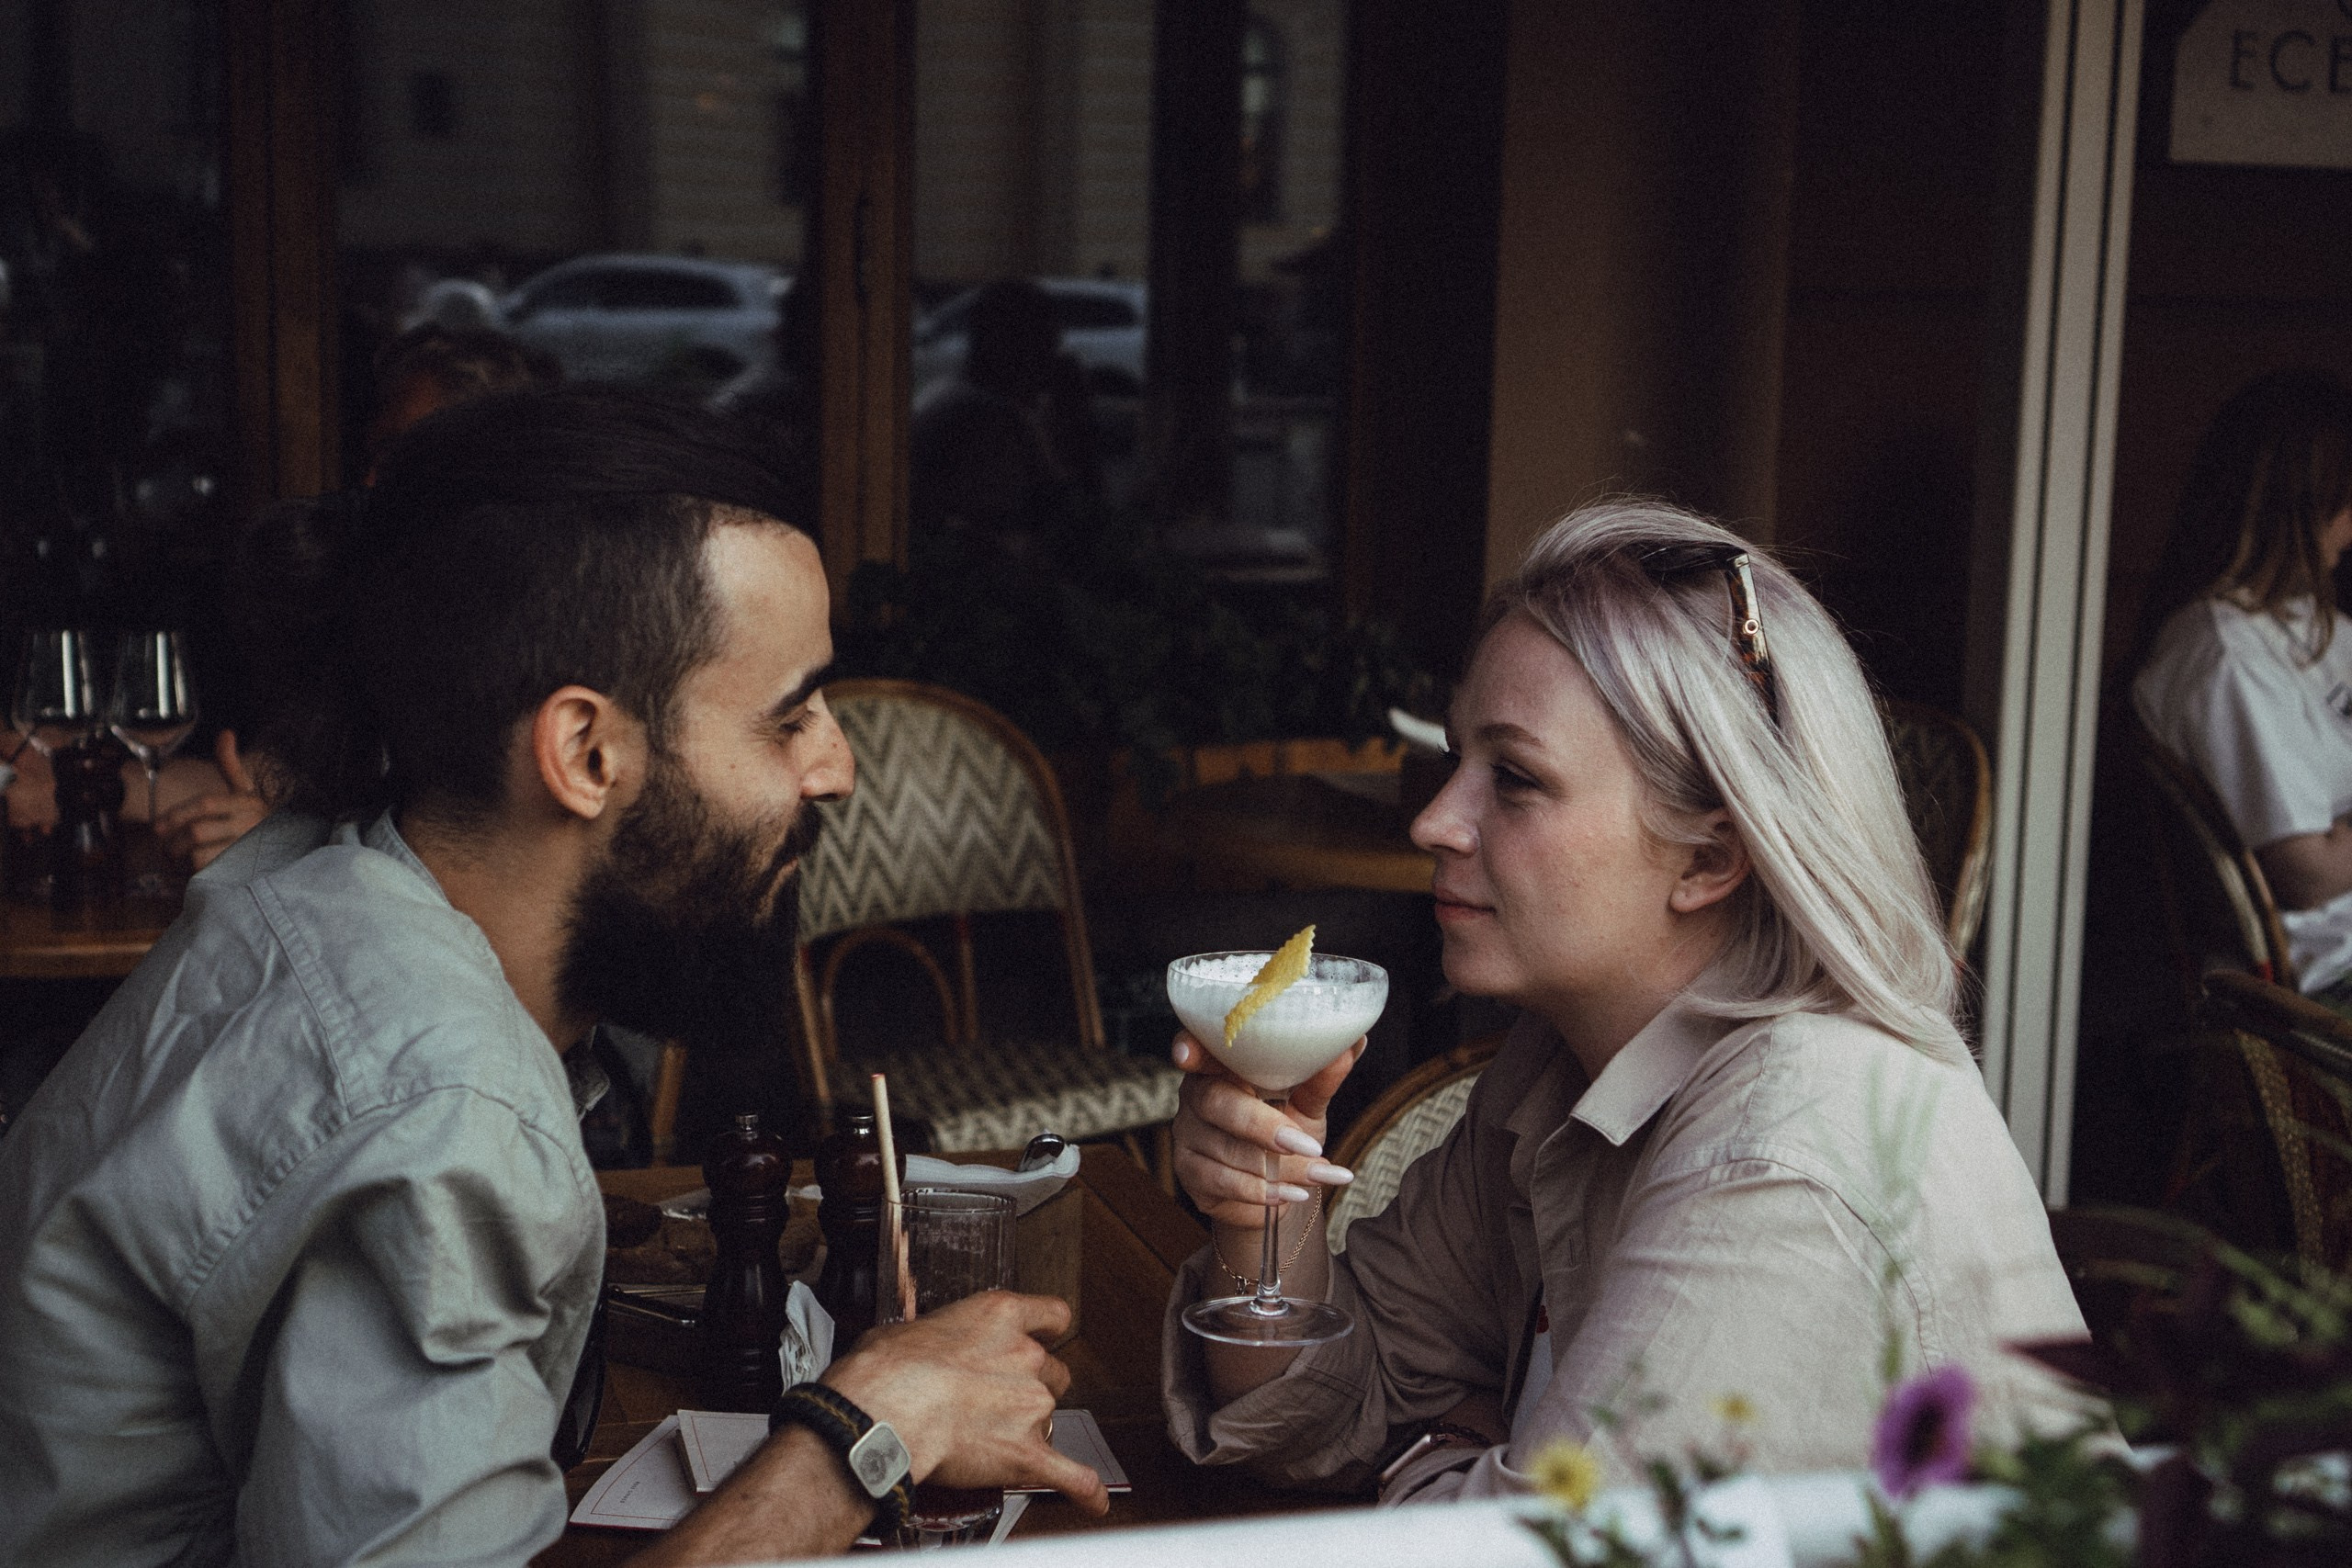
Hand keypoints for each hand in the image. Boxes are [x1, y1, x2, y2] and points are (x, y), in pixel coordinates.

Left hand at [155, 731, 268, 869]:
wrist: (290, 849)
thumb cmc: (256, 818)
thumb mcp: (245, 791)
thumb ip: (230, 764)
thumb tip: (225, 733)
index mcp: (246, 803)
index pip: (206, 804)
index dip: (177, 814)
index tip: (158, 826)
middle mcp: (250, 825)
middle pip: (198, 832)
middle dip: (174, 842)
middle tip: (165, 848)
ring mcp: (248, 851)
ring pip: (201, 855)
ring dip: (183, 860)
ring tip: (178, 860)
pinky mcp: (245, 872)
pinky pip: (210, 874)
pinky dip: (196, 874)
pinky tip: (195, 872)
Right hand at [821, 1290, 1108, 1515]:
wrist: (888, 1410)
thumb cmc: (887, 1369)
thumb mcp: (910, 1330)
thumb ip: (933, 1339)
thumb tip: (917, 1351)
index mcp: (998, 1317)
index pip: (1050, 1315)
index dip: (1048, 1329)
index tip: (1046, 1336)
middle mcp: (1025, 1357)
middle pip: (1054, 1372)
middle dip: (1032, 1387)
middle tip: (999, 1400)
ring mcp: (1032, 1405)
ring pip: (1051, 1418)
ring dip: (1030, 1429)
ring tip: (993, 1441)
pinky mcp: (1028, 1453)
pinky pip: (1070, 1475)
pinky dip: (1082, 1490)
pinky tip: (1090, 1498)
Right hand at [1169, 1029, 1361, 1230]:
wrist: (1281, 1185)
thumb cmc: (1288, 1129)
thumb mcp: (1307, 1101)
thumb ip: (1321, 1077)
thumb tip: (1355, 1042)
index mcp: (1223, 1065)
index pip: (1198, 1047)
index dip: (1191, 1048)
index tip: (1188, 1053)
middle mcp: (1196, 1095)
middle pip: (1216, 1103)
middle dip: (1265, 1126)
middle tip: (1308, 1145)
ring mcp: (1187, 1135)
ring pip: (1227, 1150)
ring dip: (1280, 1169)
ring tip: (1318, 1174)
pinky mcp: (1190, 1172)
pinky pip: (1223, 1182)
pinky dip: (1263, 1192)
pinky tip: (1293, 1194)